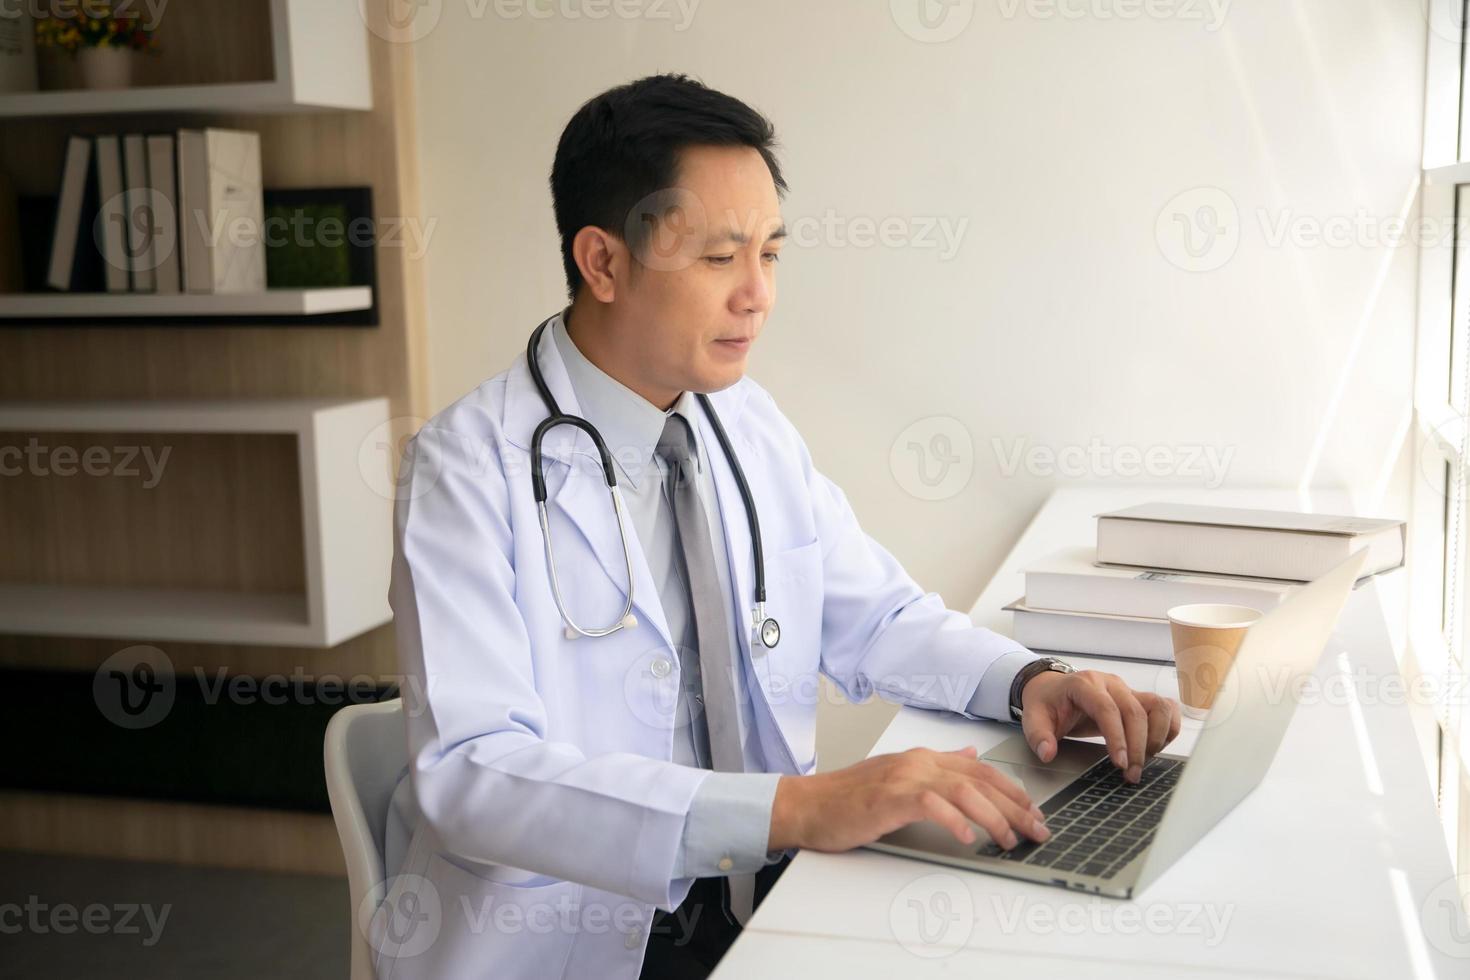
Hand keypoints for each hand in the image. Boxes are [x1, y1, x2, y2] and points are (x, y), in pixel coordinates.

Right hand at [767, 746, 1051, 852]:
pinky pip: (932, 805)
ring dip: (994, 817)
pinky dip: (955, 821)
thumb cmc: (848, 798)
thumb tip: (969, 754)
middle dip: (1015, 806)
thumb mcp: (897, 775)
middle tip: (1037, 830)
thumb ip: (936, 766)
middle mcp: (917, 762)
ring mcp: (903, 777)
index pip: (978, 768)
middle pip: (979, 780)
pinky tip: (970, 838)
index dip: (1011, 790)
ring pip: (963, 791)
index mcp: (921, 758)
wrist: (807, 805)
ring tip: (1010, 839)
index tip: (1034, 811)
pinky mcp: (890, 798)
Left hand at [1019, 669, 1180, 782]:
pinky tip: (1157, 747)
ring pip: (1157, 707)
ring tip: (1144, 761)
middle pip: (1134, 711)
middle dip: (1137, 746)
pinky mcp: (1137, 697)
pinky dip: (1168, 727)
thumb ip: (1038, 736)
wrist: (1053, 688)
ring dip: (1157, 737)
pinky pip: (1164, 708)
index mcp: (1083, 685)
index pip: (1107, 708)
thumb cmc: (1047, 703)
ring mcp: (1127, 689)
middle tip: (1131, 774)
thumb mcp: (1033, 718)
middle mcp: (1110, 683)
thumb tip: (1048, 753)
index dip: (1117, 737)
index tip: (1120, 763)